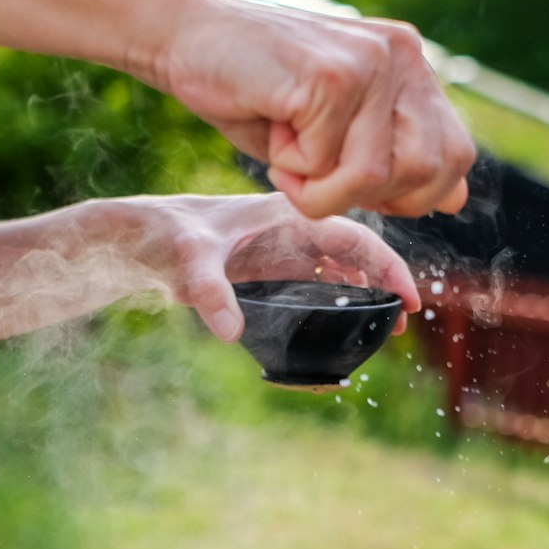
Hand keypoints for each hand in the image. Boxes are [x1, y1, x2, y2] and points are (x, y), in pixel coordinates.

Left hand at [117, 191, 421, 339]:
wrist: (140, 236)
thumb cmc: (165, 238)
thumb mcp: (187, 264)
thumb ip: (209, 294)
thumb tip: (229, 333)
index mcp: (286, 214)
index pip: (353, 236)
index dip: (386, 267)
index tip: (408, 300)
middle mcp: (292, 227)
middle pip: (356, 251)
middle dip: (385, 283)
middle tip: (404, 324)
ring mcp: (286, 246)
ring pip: (343, 265)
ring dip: (368, 292)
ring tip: (387, 329)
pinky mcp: (276, 264)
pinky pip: (322, 277)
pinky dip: (344, 297)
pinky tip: (352, 322)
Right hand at [153, 0, 475, 221]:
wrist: (186, 36)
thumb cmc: (259, 95)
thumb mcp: (338, 137)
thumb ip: (396, 161)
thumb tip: (455, 201)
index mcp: (411, 66)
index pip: (456, 156)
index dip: (410, 194)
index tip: (353, 182)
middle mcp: (402, 54)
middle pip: (425, 173)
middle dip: (366, 195)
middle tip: (314, 170)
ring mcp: (371, 60)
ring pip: (374, 177)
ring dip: (320, 189)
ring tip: (288, 149)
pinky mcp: (332, 75)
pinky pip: (326, 166)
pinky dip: (291, 171)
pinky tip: (271, 124)